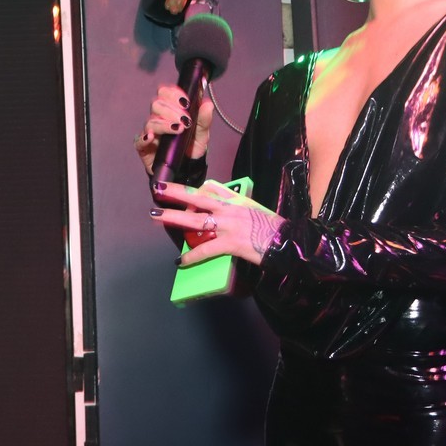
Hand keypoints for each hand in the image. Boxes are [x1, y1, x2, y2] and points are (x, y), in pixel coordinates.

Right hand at [134, 81, 213, 175]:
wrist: (186, 169)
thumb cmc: (190, 148)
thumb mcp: (202, 134)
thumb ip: (204, 120)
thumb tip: (207, 104)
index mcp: (171, 111)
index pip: (165, 93)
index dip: (173, 94)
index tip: (185, 102)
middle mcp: (159, 119)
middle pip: (156, 104)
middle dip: (171, 110)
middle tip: (185, 120)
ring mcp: (150, 133)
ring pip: (150, 121)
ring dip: (164, 124)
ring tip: (178, 130)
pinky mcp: (144, 148)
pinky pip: (138, 141)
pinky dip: (144, 138)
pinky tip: (151, 138)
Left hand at [149, 178, 283, 266]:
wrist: (289, 242)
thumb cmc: (274, 230)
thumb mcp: (254, 212)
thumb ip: (237, 209)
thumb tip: (221, 213)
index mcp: (237, 202)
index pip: (210, 191)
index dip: (191, 189)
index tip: (174, 185)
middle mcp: (230, 210)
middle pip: (197, 198)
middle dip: (175, 193)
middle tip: (157, 188)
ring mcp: (230, 225)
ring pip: (196, 219)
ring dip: (174, 217)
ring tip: (156, 216)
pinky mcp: (231, 243)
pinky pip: (206, 250)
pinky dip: (192, 256)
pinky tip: (180, 260)